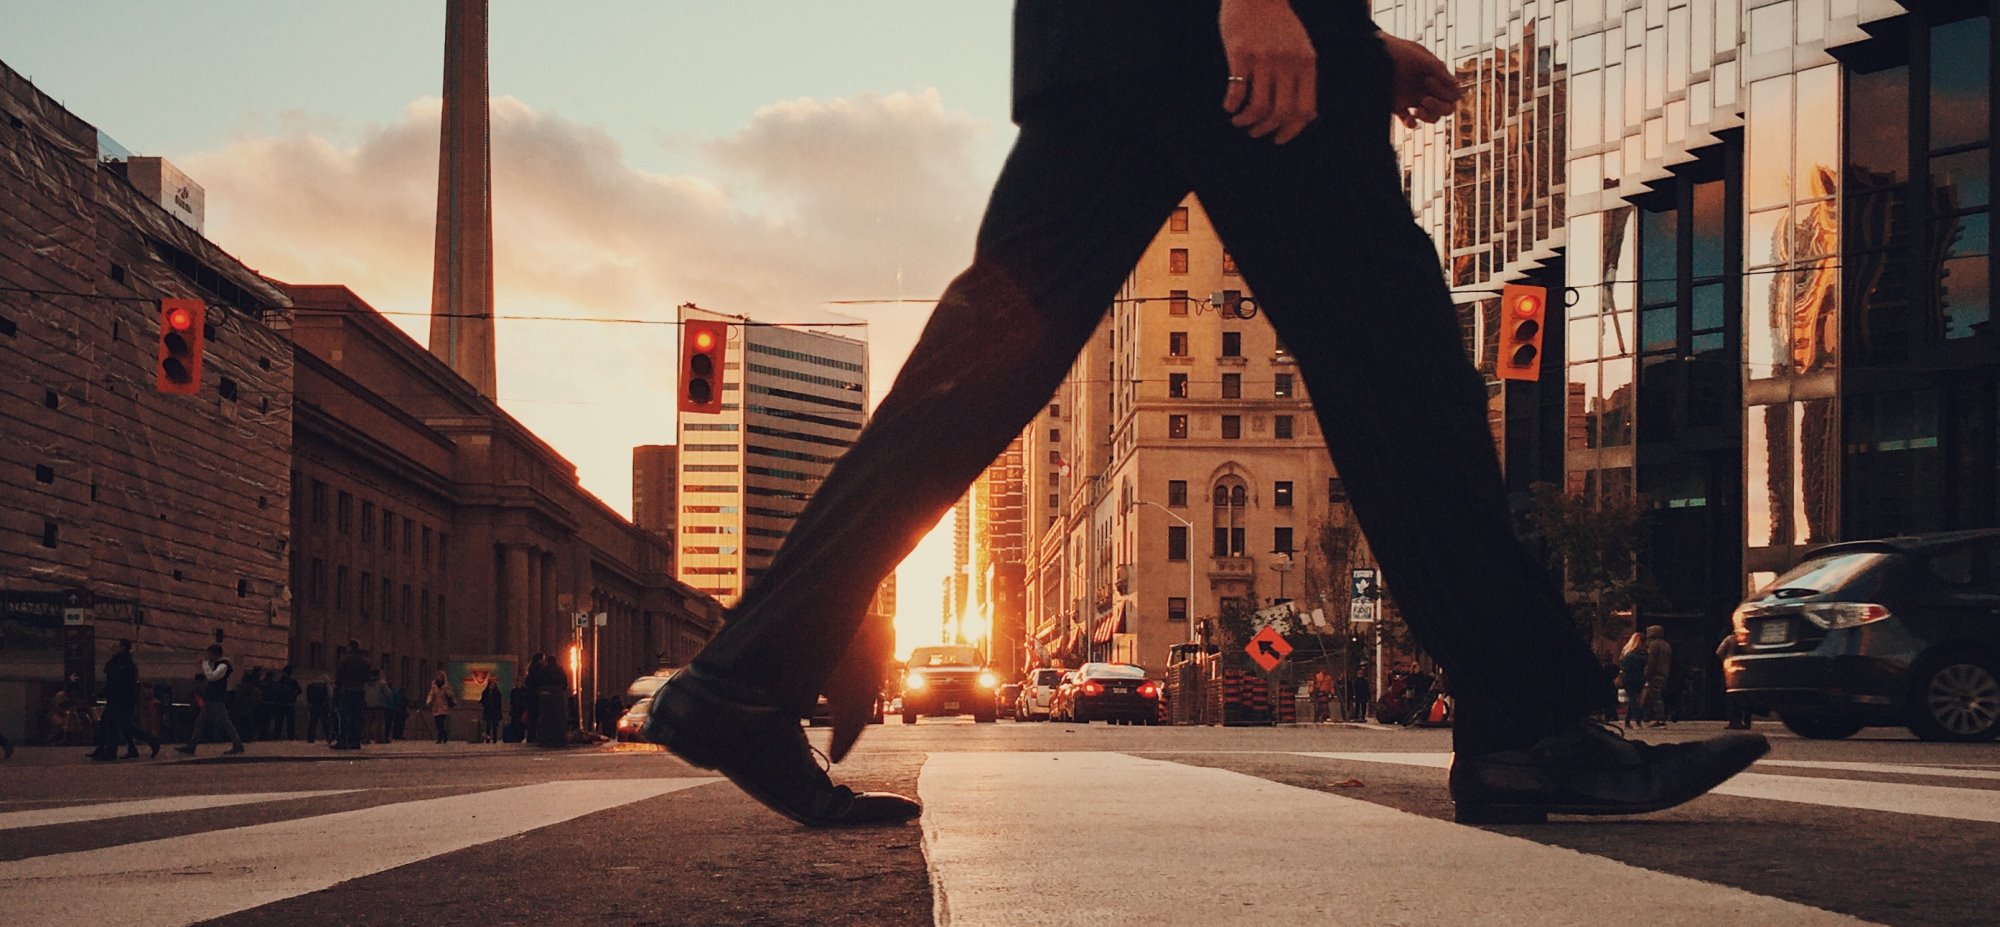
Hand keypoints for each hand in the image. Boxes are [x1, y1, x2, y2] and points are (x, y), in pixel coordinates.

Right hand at [1219, 0, 1317, 143]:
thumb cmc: (1276, 23)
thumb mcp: (1300, 47)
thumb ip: (1304, 77)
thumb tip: (1308, 115)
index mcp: (1306, 63)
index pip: (1304, 110)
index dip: (1291, 131)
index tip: (1278, 138)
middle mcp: (1288, 63)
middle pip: (1281, 112)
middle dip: (1266, 129)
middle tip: (1255, 132)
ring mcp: (1264, 59)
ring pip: (1259, 106)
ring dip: (1247, 121)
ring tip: (1239, 121)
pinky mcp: (1241, 54)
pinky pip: (1237, 90)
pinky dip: (1232, 105)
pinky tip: (1228, 107)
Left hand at [1381, 33, 1459, 126]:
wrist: (1370, 56)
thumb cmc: (1397, 51)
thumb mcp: (1420, 56)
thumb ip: (1438, 69)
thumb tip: (1456, 84)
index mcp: (1435, 76)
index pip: (1453, 93)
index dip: (1446, 91)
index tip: (1427, 80)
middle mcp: (1427, 88)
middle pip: (1446, 108)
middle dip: (1440, 107)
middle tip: (1424, 99)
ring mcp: (1413, 98)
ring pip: (1432, 117)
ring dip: (1429, 117)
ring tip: (1417, 111)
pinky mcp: (1398, 106)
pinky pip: (1410, 121)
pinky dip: (1411, 123)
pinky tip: (1409, 120)